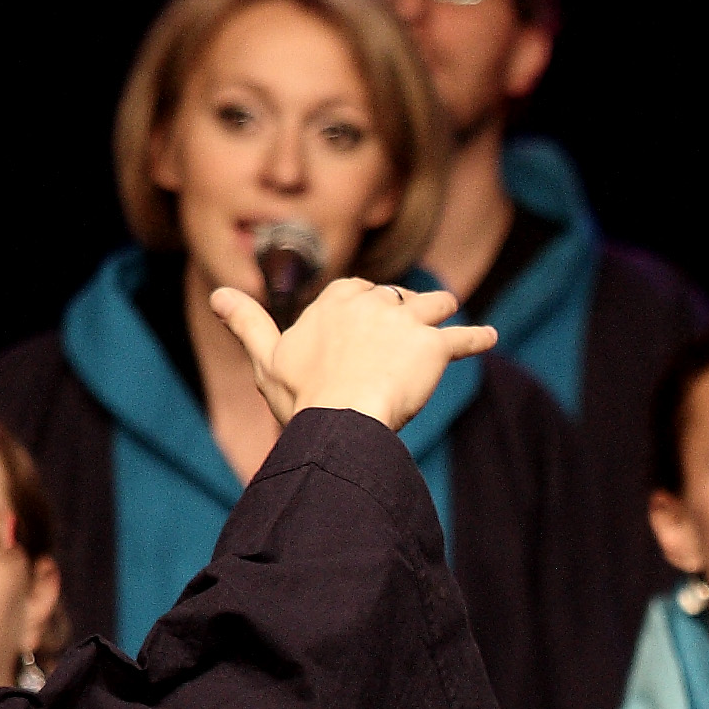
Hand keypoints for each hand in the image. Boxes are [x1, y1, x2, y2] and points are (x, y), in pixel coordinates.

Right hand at [209, 277, 494, 429]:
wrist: (341, 420)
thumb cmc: (302, 397)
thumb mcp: (267, 358)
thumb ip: (247, 322)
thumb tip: (218, 294)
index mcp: (334, 300)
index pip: (357, 288)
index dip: (366, 299)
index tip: (368, 309)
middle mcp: (372, 301)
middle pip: (396, 296)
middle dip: (402, 307)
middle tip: (408, 324)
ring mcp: (406, 320)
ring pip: (433, 304)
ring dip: (440, 309)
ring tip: (448, 314)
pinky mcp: (434, 346)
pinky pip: (464, 337)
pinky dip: (478, 338)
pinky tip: (490, 338)